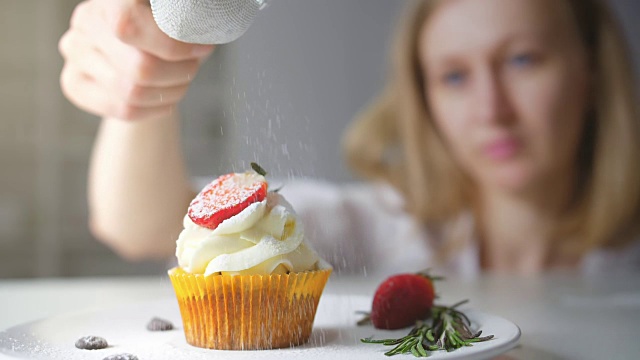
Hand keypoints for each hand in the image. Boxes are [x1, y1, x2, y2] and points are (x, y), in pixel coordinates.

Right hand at [59, 0, 213, 120]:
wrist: (144, 46)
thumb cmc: (170, 25)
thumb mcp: (184, 14)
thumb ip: (187, 18)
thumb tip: (199, 34)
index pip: (128, 24)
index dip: (171, 45)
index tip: (202, 49)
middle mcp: (86, 19)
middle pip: (140, 68)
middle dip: (181, 72)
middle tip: (193, 64)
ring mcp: (75, 52)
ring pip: (133, 93)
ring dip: (172, 91)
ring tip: (182, 78)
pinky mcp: (74, 82)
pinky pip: (124, 110)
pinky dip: (156, 107)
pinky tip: (166, 95)